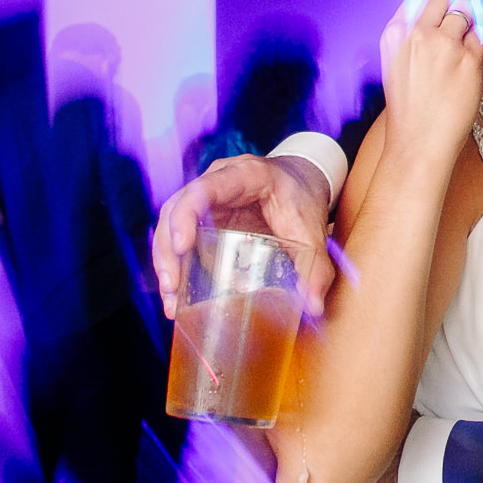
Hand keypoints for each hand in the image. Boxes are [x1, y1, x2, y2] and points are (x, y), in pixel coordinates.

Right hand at [153, 153, 334, 318]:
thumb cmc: (303, 198)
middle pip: (177, 208)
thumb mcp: (313, 232)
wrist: (302, 181)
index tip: (182, 247)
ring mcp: (206, 197)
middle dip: (168, 249)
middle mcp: (218, 181)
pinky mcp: (203, 216)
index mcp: (246, 175)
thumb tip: (313, 306)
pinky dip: (175, 263)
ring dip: (166, 261)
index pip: (205, 188)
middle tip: (172, 287)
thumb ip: (316, 268)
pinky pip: (179, 234)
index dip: (186, 215)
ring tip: (170, 300)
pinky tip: (176, 294)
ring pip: (171, 223)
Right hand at [378, 0, 482, 166]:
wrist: (418, 139)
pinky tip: (470, 57)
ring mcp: (444, 45)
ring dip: (468, 24)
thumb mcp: (396, 62)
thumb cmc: (409, 105)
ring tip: (458, 50)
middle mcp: (417, 34)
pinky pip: (481, 35)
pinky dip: (479, 40)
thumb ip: (410, 33)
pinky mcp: (467, 58)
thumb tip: (432, 8)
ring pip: (465, 14)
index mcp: (394, 34)